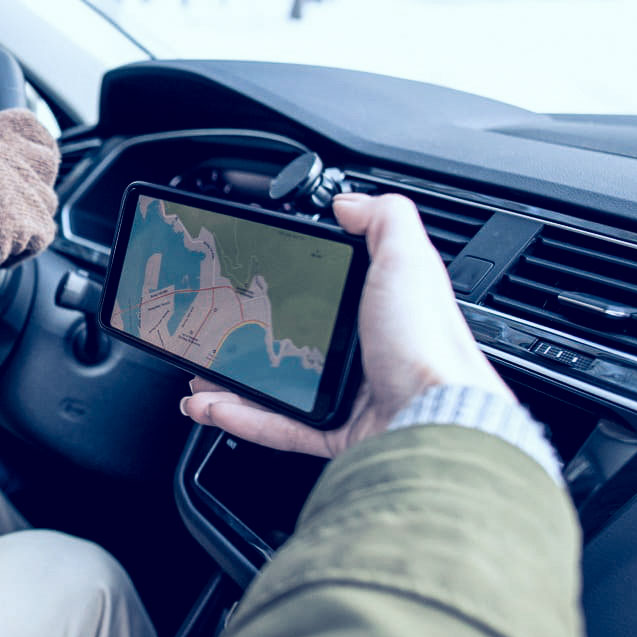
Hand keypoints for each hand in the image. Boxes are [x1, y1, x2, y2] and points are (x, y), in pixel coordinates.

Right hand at [0, 110, 58, 305]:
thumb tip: (13, 156)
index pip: (34, 129)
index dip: (36, 151)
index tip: (31, 167)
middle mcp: (5, 154)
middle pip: (45, 168)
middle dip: (31, 190)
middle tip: (7, 208)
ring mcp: (20, 186)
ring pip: (45, 203)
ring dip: (27, 221)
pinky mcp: (29, 219)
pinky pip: (42, 234)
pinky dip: (24, 248)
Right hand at [181, 193, 509, 457]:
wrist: (438, 417)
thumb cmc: (428, 342)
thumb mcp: (407, 260)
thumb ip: (383, 220)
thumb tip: (349, 203)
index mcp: (378, 310)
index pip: (323, 291)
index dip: (284, 286)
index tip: (246, 280)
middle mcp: (364, 352)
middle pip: (288, 342)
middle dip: (242, 339)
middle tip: (213, 331)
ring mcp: (349, 397)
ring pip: (275, 388)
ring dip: (230, 384)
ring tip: (198, 375)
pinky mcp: (337, 433)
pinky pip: (279, 427)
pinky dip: (242, 418)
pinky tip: (210, 406)